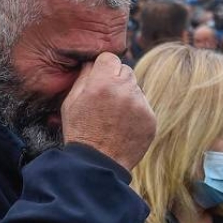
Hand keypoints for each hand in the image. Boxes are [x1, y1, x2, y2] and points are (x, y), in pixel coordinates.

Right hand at [61, 52, 155, 171]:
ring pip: (136, 88)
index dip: (103, 68)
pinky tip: (123, 126)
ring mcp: (141, 105)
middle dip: (116, 80)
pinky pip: (144, 106)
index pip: (110, 57)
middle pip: (126, 70)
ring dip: (127, 96)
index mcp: (102, 83)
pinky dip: (136, 113)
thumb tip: (93, 62)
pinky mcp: (151, 119)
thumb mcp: (70, 102)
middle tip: (106, 100)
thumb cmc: (80, 132)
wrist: (98, 165)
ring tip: (113, 117)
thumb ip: (83, 77)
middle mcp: (125, 90)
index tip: (99, 79)